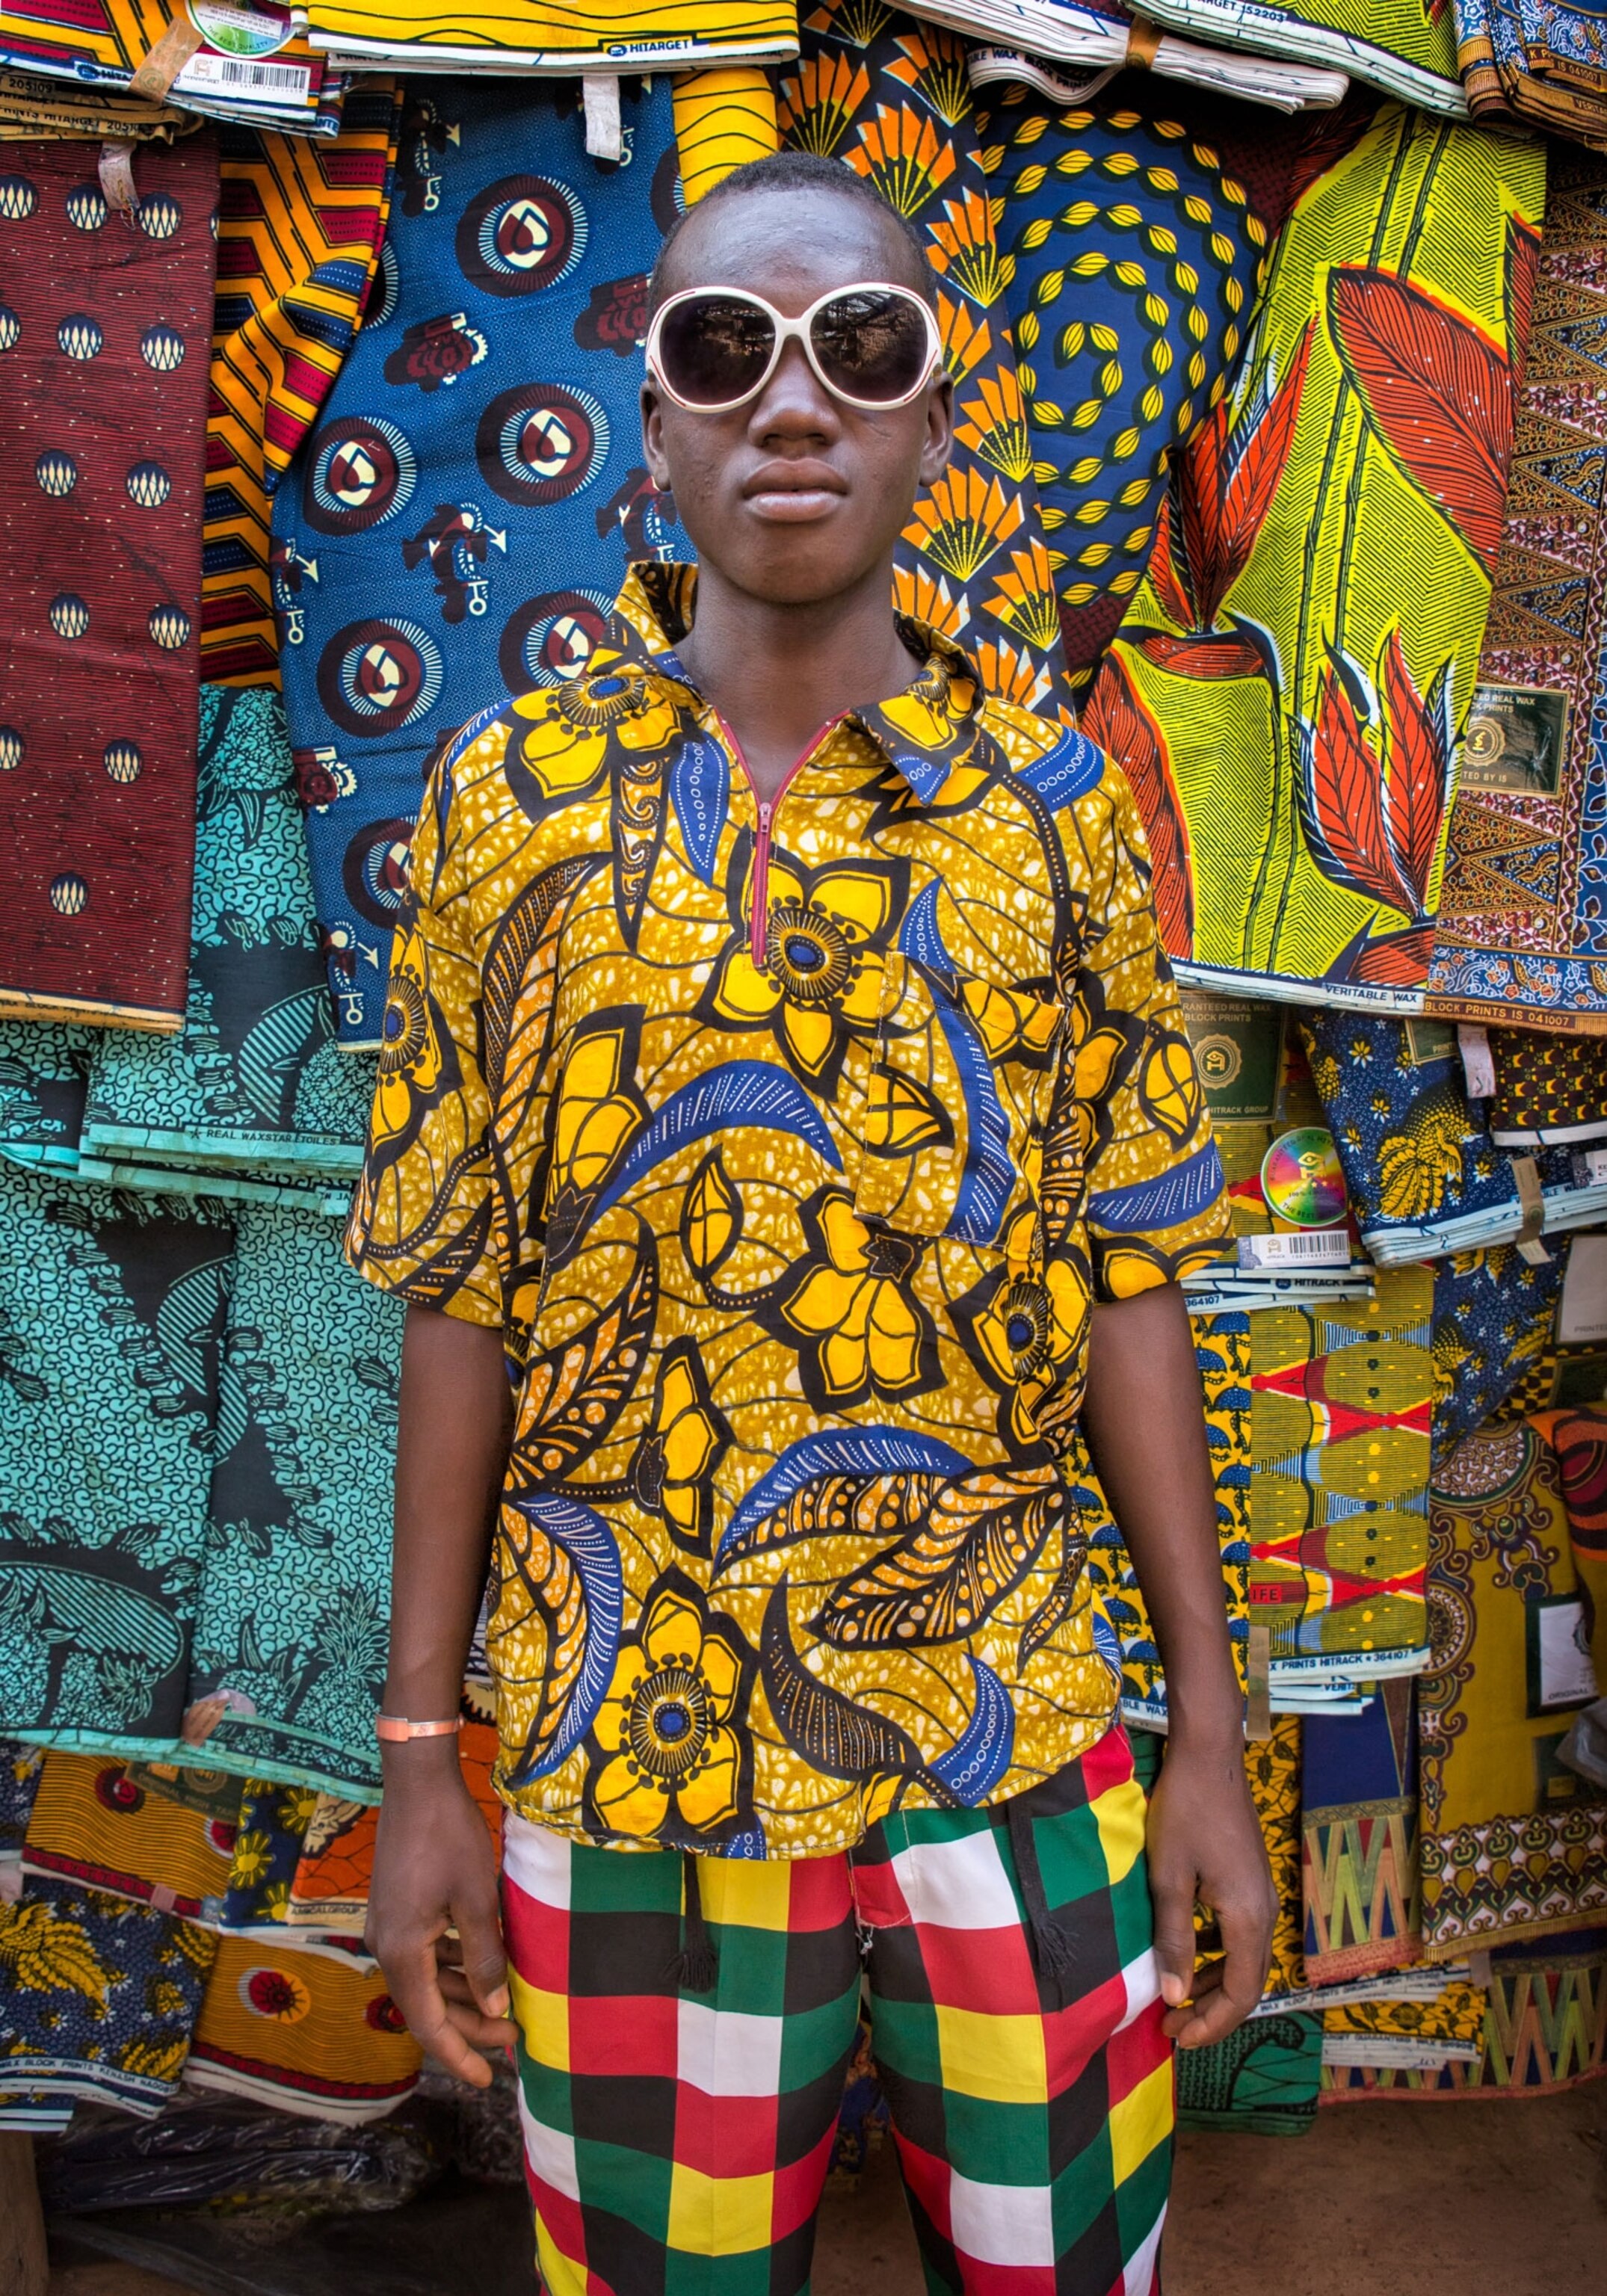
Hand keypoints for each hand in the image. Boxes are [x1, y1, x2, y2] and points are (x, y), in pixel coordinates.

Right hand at [365, 1746, 515, 2087]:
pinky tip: (481, 1968)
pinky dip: (452, 1968)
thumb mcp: (476, 1899)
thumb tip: (496, 2008)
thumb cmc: (449, 1836)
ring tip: (504, 2008)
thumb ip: (485, 1958)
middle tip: (513, 2038)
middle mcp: (386, 1946)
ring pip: (427, 1981)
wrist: (417, 1781)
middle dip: (469, 2027)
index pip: (429, 2024)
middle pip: (427, 2006)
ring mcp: (388, 1927)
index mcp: (403, 1951)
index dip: (459, 2056)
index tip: (488, 2081)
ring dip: (463, 1997)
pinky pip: (424, 1955)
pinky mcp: (396, 1909)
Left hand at [1145, 1736, 1275, 2049]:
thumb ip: (1174, 1939)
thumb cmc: (1184, 1813)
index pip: (1240, 1994)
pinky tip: (1189, 1951)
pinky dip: (1216, 1953)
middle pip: (1247, 1982)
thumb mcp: (1169, 1879)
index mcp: (1249, 1918)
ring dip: (1212, 1982)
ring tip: (1176, 1998)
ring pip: (1243, 1958)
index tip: (1176, 2037)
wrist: (1209, 1756)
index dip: (1210, 2023)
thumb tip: (1174, 1997)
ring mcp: (1261, 1895)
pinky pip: (1239, 1932)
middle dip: (1210, 2011)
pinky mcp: (1250, 1880)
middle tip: (1172, 2027)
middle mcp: (1265, 1912)